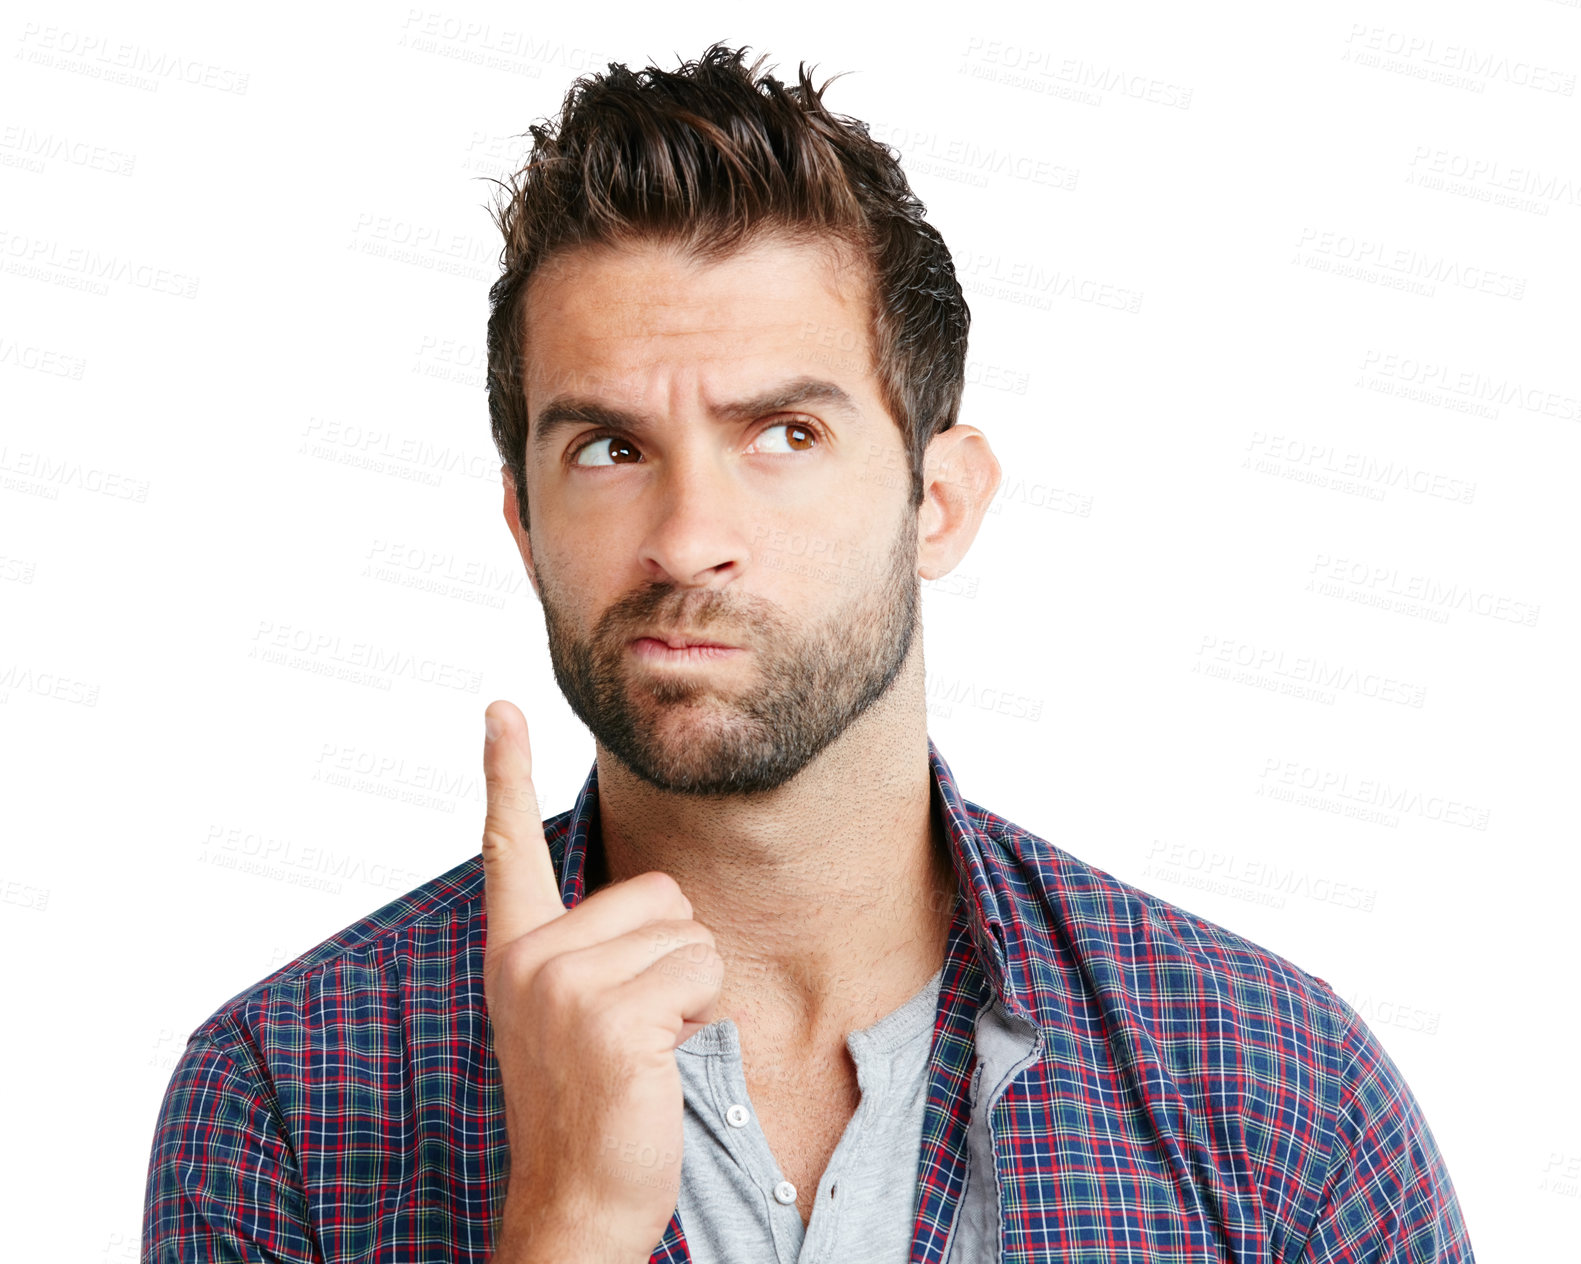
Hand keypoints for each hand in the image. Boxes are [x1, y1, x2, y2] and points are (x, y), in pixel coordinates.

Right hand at [481, 700, 722, 1263]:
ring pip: (690, 932)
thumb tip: (660, 906)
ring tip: (647, 1045)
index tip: (499, 708)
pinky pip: (704, 969)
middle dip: (673, 954)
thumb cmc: (589, 1105)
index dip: (505, 773)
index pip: (508, 845)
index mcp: (516, 950)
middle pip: (659, 891)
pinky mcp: (612, 1015)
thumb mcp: (570, 1014)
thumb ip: (591, 952)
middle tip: (636, 1025)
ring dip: (691, 989)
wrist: (576, 1197)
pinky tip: (659, 1060)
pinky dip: (703, 1014)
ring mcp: (566, 984)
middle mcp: (531, 956)